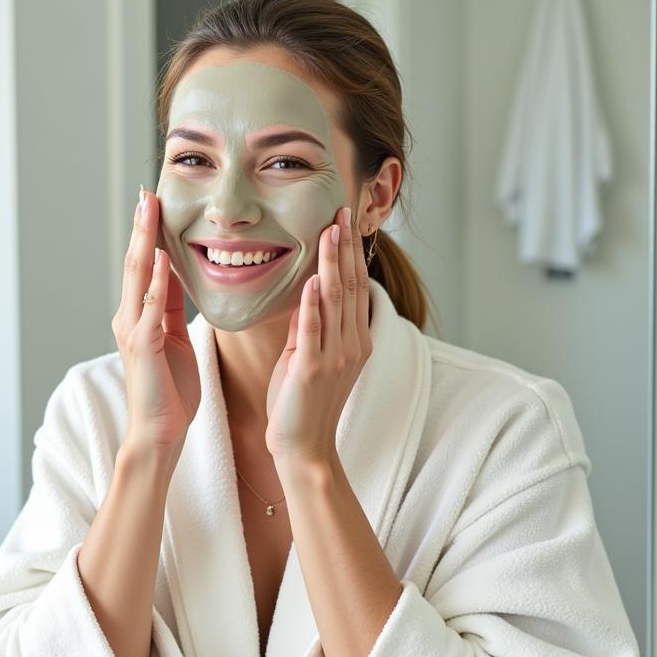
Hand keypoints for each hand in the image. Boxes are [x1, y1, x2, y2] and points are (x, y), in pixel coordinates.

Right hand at [112, 189, 200, 450]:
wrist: (160, 430)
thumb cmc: (170, 390)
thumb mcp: (175, 339)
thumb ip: (170, 308)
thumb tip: (174, 273)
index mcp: (139, 316)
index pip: (145, 266)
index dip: (149, 234)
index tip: (154, 203)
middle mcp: (129, 318)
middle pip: (136, 264)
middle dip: (142, 227)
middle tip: (147, 193)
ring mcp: (133, 331)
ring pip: (138, 278)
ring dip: (145, 243)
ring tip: (149, 211)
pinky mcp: (144, 347)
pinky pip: (151, 309)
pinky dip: (157, 282)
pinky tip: (164, 259)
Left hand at [265, 206, 371, 464]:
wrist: (303, 447)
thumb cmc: (301, 403)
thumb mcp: (309, 357)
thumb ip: (310, 326)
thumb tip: (306, 292)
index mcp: (354, 340)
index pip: (355, 286)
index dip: (350, 251)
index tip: (344, 220)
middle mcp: (351, 344)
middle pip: (351, 285)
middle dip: (345, 246)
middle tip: (341, 209)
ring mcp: (335, 357)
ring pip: (336, 301)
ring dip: (332, 263)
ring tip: (329, 231)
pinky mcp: (313, 370)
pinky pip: (314, 331)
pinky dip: (313, 305)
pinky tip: (313, 279)